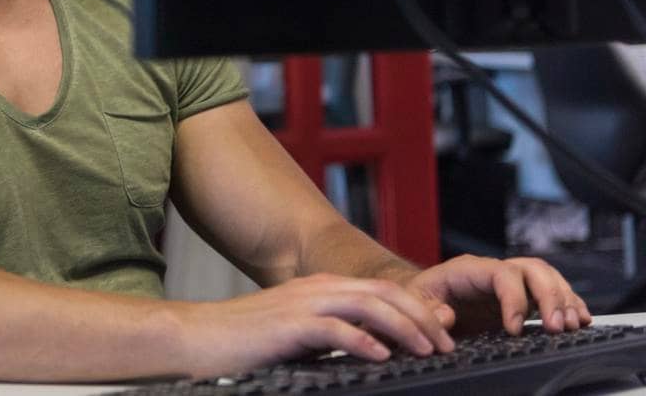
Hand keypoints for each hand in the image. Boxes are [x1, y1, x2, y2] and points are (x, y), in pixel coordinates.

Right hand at [179, 273, 454, 377]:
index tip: (443, 334)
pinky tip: (381, 356)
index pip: (382, 290)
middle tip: (447, 343)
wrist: (197, 337)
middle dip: (422, 316)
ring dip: (403, 326)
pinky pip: (333, 328)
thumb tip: (373, 349)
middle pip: (383, 293)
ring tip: (426, 349)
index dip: (418, 309)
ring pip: (367, 305)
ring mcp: (301, 304)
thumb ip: (332, 334)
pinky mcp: (287, 325)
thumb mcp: (298, 334)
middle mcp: (316, 288)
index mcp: (321, 288)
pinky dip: (362, 340)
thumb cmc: (246, 342)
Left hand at [399, 254, 590, 336]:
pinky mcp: (523, 298)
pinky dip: (570, 303)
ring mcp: (511, 283)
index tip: (514, 330)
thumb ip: (426, 310)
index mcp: (467, 270)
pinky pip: (553, 292)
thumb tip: (448, 316)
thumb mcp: (414, 304)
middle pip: (532, 270)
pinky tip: (581, 319)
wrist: (423, 300)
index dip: (513, 299)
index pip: (501, 273)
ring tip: (572, 325)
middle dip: (549, 297)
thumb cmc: (418, 300)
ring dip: (564, 300)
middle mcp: (494, 272)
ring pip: (547, 278)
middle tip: (556, 327)